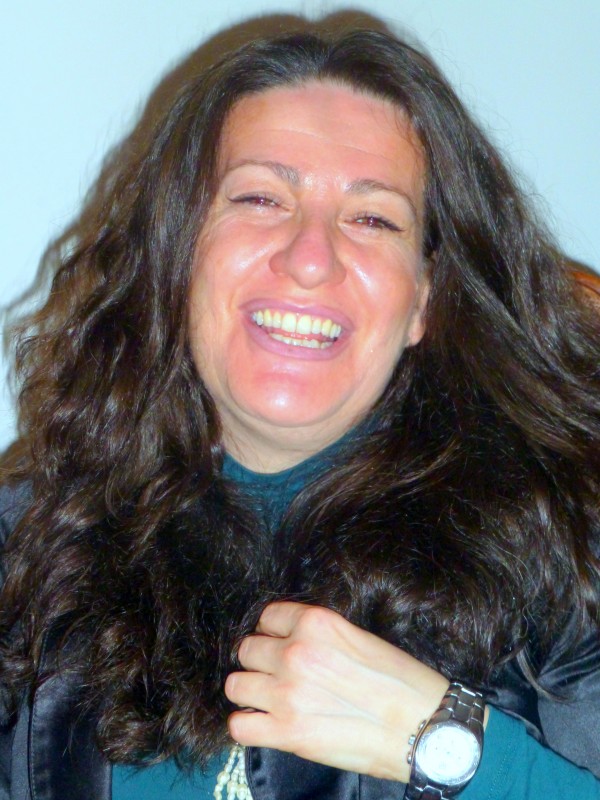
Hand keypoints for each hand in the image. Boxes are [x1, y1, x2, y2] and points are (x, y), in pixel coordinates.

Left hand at [224, 601, 449, 781]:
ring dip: (250, 691)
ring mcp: (287, 694)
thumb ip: (321, 635)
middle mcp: (296, 653)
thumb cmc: (402, 682)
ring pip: (235, 685)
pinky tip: (264, 725)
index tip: (281, 644)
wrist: (426, 729)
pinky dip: (247, 726)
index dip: (274, 632)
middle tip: (278, 675)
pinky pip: (238, 726)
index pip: (267, 617)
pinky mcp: (287, 733)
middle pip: (247, 649)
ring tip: (269, 700)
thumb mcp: (361, 637)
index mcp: (316, 623)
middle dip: (260, 661)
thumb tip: (293, 640)